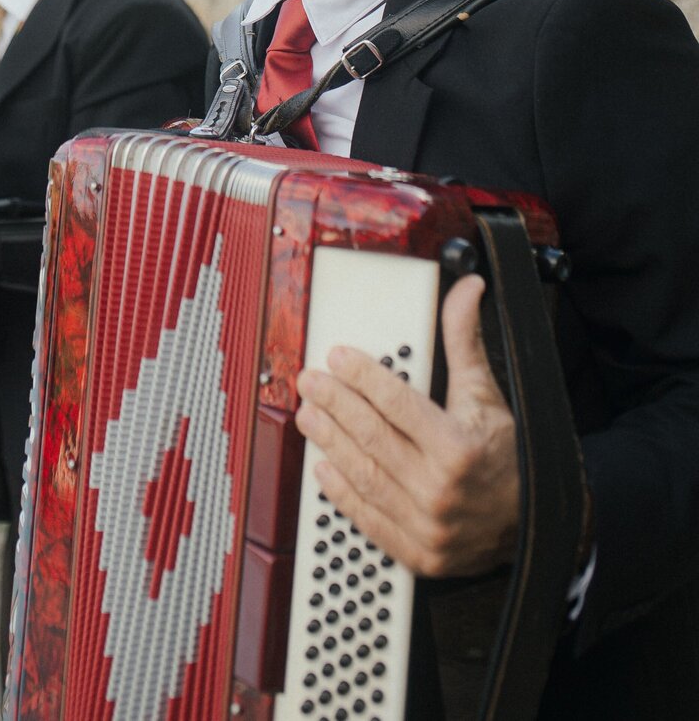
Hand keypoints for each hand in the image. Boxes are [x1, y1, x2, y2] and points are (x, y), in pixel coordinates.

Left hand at [295, 274, 518, 578]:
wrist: (536, 524)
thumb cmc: (507, 453)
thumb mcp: (487, 394)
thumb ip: (465, 341)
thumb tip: (467, 289)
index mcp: (458, 446)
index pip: (396, 403)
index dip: (362, 376)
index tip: (337, 356)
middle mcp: (440, 488)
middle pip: (372, 437)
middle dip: (334, 404)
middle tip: (309, 381)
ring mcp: (427, 526)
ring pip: (364, 476)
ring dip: (329, 443)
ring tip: (307, 415)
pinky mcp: (418, 553)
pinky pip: (370, 520)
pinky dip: (342, 495)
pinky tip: (323, 468)